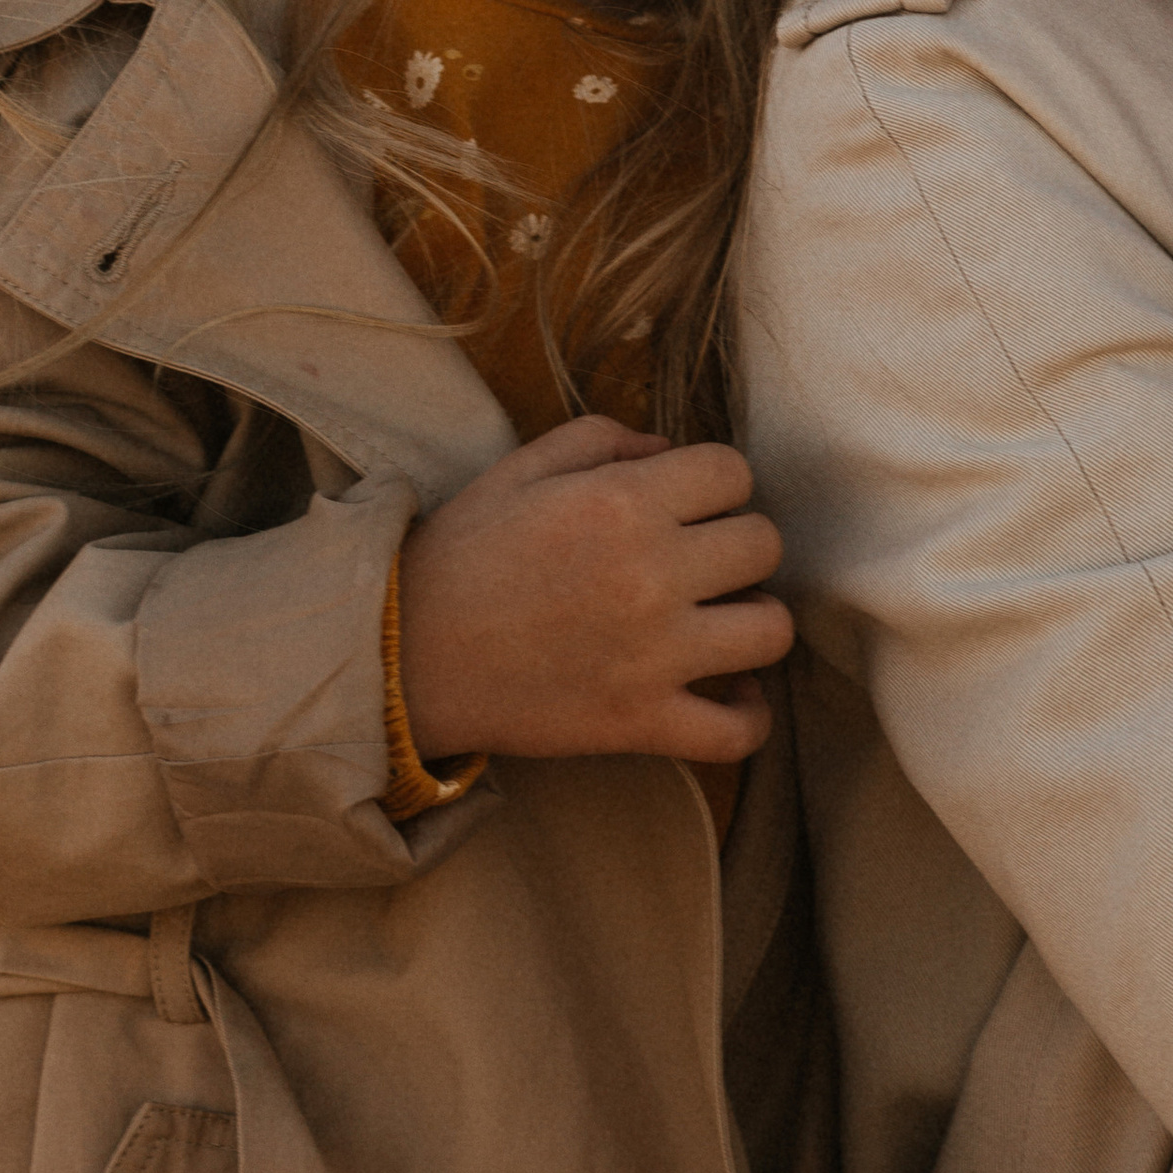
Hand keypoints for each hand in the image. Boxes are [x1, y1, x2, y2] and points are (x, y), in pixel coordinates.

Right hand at [399, 415, 791, 763]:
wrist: (401, 657)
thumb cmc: (460, 557)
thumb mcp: (520, 469)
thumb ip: (602, 439)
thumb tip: (668, 448)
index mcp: (623, 502)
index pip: (734, 472)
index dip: (717, 484)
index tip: (691, 506)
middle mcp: (651, 574)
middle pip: (764, 545)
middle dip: (739, 545)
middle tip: (702, 562)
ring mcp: (653, 655)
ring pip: (771, 630)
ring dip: (755, 620)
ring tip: (723, 621)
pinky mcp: (640, 723)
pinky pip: (737, 733)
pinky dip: (750, 718)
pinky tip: (734, 694)